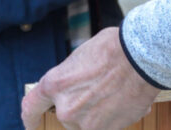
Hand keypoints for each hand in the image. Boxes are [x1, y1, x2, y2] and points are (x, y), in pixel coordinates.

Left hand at [22, 27, 159, 129]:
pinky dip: (114, 118)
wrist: (141, 57)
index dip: (30, 118)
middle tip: (100, 90)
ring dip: (99, 113)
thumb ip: (71, 78)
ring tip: (116, 92)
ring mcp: (85, 123)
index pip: (31, 107)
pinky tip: (126, 100)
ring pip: (87, 123)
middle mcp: (65, 108)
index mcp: (55, 84)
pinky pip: (106, 127)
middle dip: (81, 106)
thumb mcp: (81, 58)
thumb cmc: (113, 49)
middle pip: (67, 115)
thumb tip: (75, 88)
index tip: (31, 124)